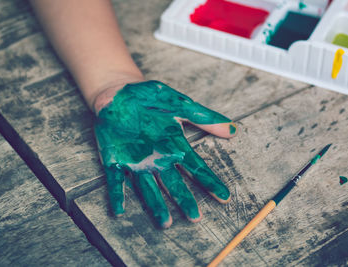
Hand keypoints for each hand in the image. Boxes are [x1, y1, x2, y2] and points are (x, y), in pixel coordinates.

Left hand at [94, 81, 236, 227]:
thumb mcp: (179, 104)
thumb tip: (233, 129)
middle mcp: (157, 159)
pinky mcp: (114, 159)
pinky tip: (119, 210)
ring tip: (165, 222)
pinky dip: (117, 194)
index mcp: (174, 146)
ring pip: (148, 187)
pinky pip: (115, 180)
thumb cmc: (150, 98)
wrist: (119, 93)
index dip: (210, 182)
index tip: (224, 197)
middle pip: (174, 183)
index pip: (196, 167)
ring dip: (155, 205)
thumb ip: (204, 117)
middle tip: (195, 217)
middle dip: (184, 200)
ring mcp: (135, 162)